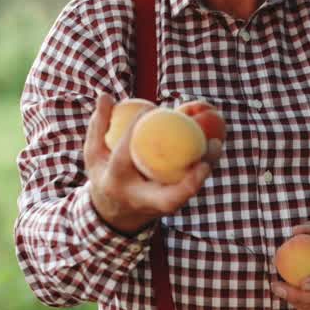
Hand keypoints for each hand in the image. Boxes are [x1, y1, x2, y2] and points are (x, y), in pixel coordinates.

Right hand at [84, 94, 221, 234]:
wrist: (112, 214)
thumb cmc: (105, 174)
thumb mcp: (94, 153)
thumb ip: (98, 124)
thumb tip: (106, 95)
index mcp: (115, 182)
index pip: (124, 158)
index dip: (134, 133)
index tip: (150, 108)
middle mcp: (137, 199)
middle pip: (167, 195)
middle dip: (189, 178)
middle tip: (205, 146)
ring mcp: (155, 207)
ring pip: (184, 194)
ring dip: (203, 172)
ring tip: (216, 144)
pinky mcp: (169, 207)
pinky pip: (189, 188)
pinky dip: (202, 170)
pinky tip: (213, 149)